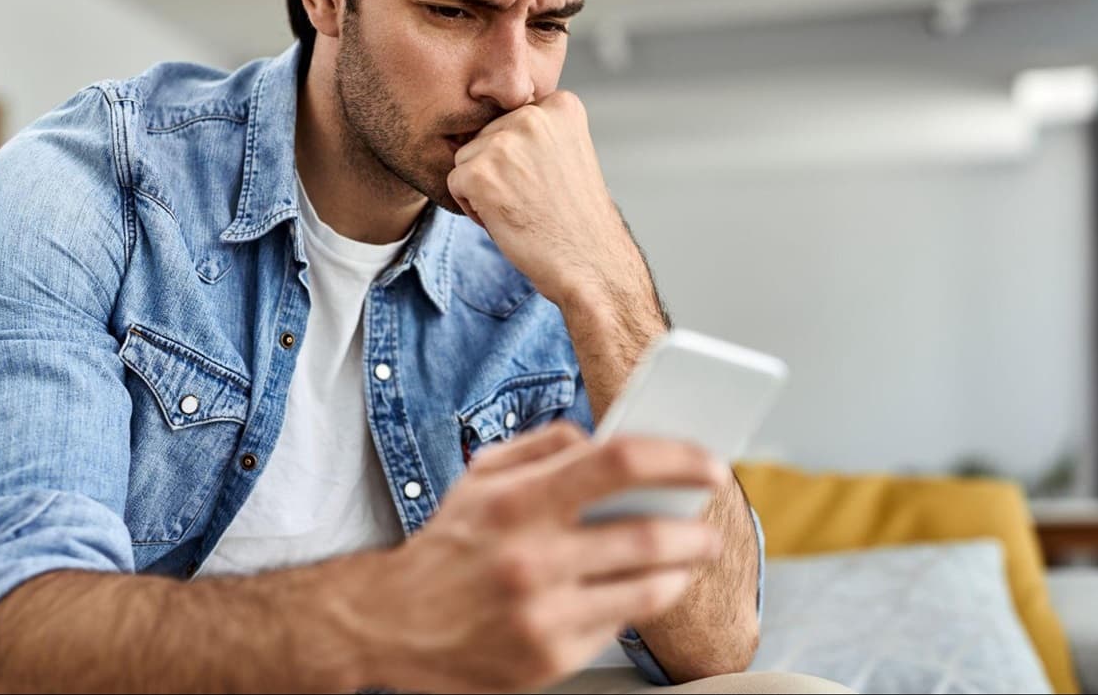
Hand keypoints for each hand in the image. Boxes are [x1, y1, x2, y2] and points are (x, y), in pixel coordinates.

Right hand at [358, 423, 727, 692]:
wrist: (389, 624)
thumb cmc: (447, 546)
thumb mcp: (480, 476)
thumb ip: (544, 446)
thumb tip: (603, 437)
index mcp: (518, 502)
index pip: (617, 463)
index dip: (676, 457)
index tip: (709, 462)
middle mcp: (532, 559)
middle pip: (647, 535)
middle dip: (696, 529)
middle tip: (709, 524)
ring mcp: (543, 615)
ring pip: (648, 589)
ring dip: (683, 570)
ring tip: (689, 557)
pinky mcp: (549, 659)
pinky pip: (619, 627)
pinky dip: (639, 604)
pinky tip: (639, 591)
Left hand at [446, 91, 641, 307]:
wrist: (589, 260)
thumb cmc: (578, 217)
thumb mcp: (569, 153)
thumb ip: (538, 132)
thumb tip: (488, 124)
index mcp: (560, 105)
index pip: (511, 119)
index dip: (520, 156)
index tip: (545, 179)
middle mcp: (532, 115)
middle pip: (486, 135)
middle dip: (499, 169)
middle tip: (533, 198)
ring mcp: (504, 143)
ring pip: (466, 158)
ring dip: (484, 187)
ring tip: (521, 208)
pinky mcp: (479, 172)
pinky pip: (455, 182)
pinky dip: (473, 207)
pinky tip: (506, 219)